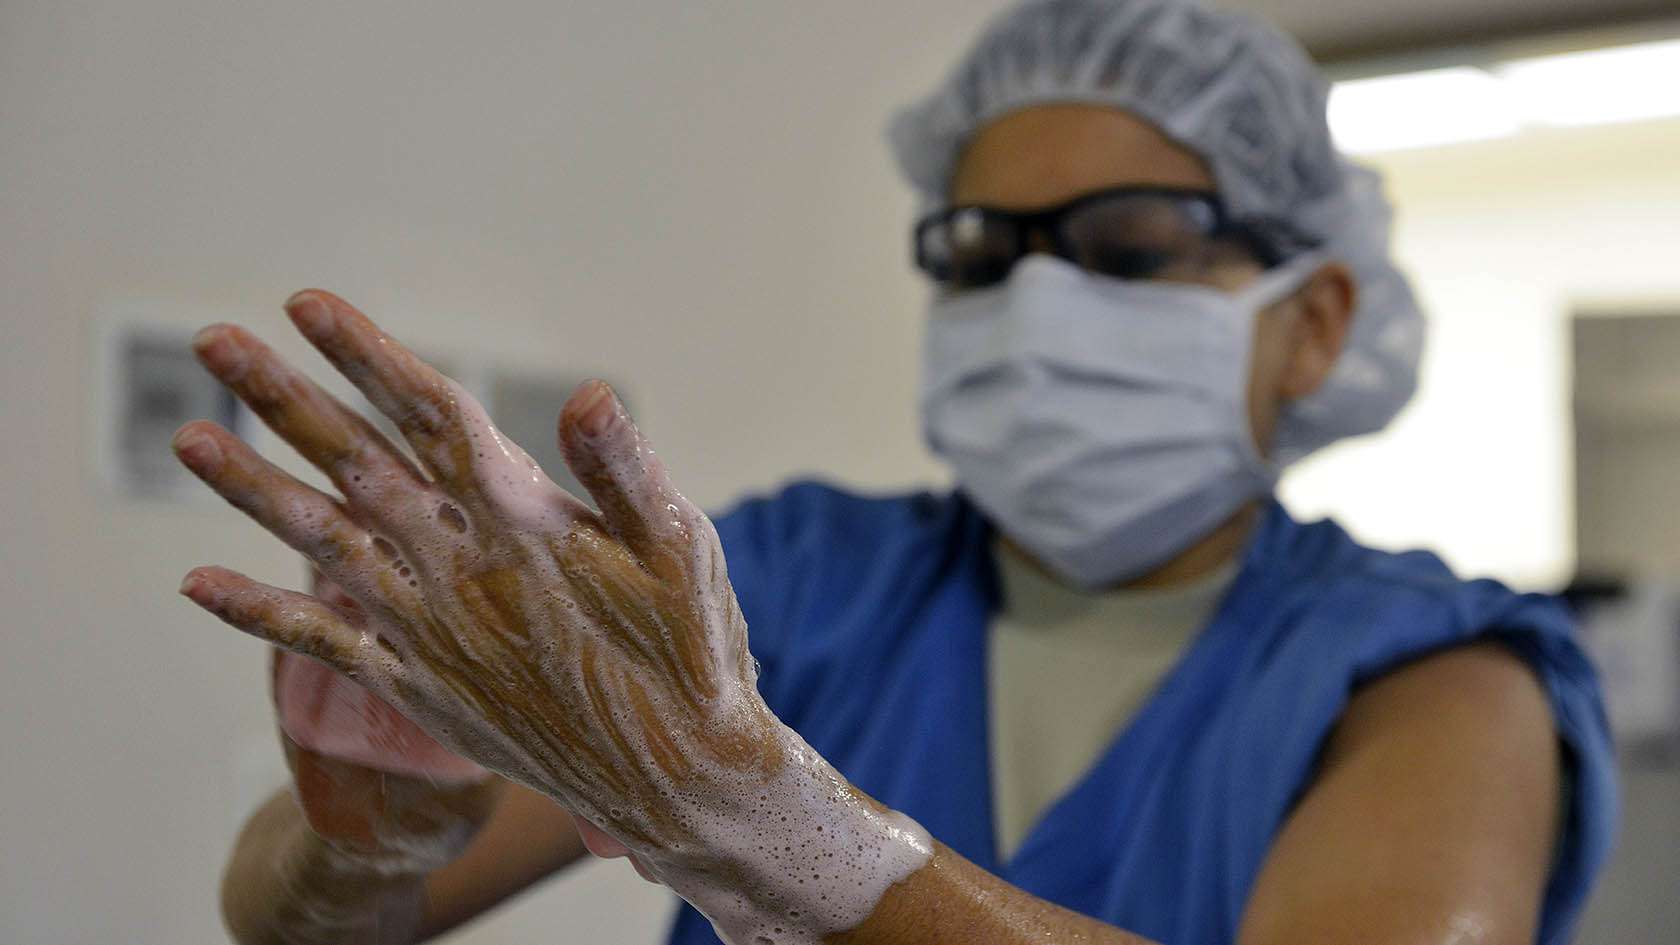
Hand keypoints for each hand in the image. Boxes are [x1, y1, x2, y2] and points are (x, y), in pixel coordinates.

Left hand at [173, 290, 775, 856]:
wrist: (669, 775)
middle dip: (284, 397)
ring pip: (319, 541)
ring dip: (249, 486)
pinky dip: (258, 611)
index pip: (429, 415)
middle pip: (355, 460)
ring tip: (186, 437)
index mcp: (522, 518)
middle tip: (216, 340)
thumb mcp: (680, 547)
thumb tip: (585, 391)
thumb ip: (623, 468)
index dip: (366, 355)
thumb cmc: (685, 649)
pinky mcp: (416, 684)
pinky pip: (319, 642)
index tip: (306, 305)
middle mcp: (458, 565)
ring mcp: (427, 627)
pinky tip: (197, 583)